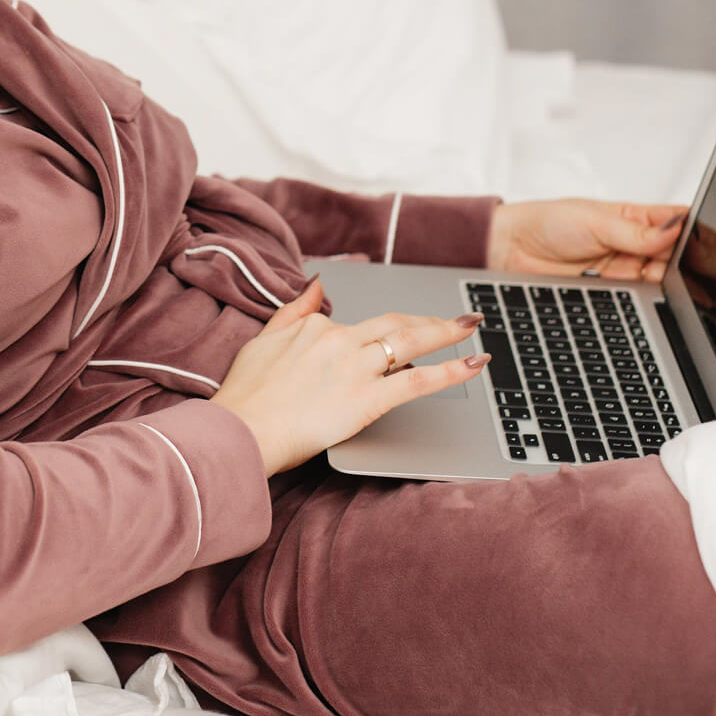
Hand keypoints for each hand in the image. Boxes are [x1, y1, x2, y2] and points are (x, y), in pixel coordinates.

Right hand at [210, 278, 489, 475]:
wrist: (241, 430)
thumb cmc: (246, 395)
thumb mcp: (263, 339)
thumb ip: (293, 310)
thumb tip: (316, 285)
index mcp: (317, 327)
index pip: (358, 327)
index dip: (379, 338)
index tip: (395, 344)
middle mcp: (341, 340)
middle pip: (395, 324)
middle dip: (430, 320)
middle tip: (459, 319)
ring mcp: (357, 367)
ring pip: (412, 343)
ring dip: (446, 333)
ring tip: (470, 329)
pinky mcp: (368, 398)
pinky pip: (420, 381)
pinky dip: (452, 370)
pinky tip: (474, 364)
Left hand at [486, 199, 688, 282]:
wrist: (510, 250)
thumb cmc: (546, 222)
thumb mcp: (595, 222)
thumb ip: (635, 232)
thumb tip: (673, 231)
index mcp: (632, 216)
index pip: (673, 222)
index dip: (690, 233)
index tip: (701, 244)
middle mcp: (630, 241)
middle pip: (669, 255)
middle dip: (677, 263)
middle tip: (679, 268)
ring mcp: (620, 267)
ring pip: (655, 277)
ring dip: (661, 281)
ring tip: (659, 279)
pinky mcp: (608, 289)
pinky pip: (634, 295)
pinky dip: (642, 296)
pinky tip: (644, 294)